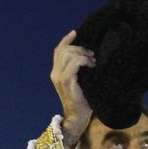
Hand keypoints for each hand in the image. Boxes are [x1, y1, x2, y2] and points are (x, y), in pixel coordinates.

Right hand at [51, 30, 95, 145]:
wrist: (78, 116)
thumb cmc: (82, 100)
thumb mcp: (80, 80)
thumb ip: (78, 68)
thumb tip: (89, 54)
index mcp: (57, 72)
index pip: (58, 50)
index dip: (66, 40)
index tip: (76, 32)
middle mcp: (55, 73)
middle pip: (64, 50)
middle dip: (79, 48)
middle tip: (92, 54)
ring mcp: (59, 77)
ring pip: (68, 54)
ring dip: (82, 54)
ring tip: (92, 61)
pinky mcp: (66, 81)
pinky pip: (74, 63)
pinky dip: (83, 61)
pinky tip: (91, 65)